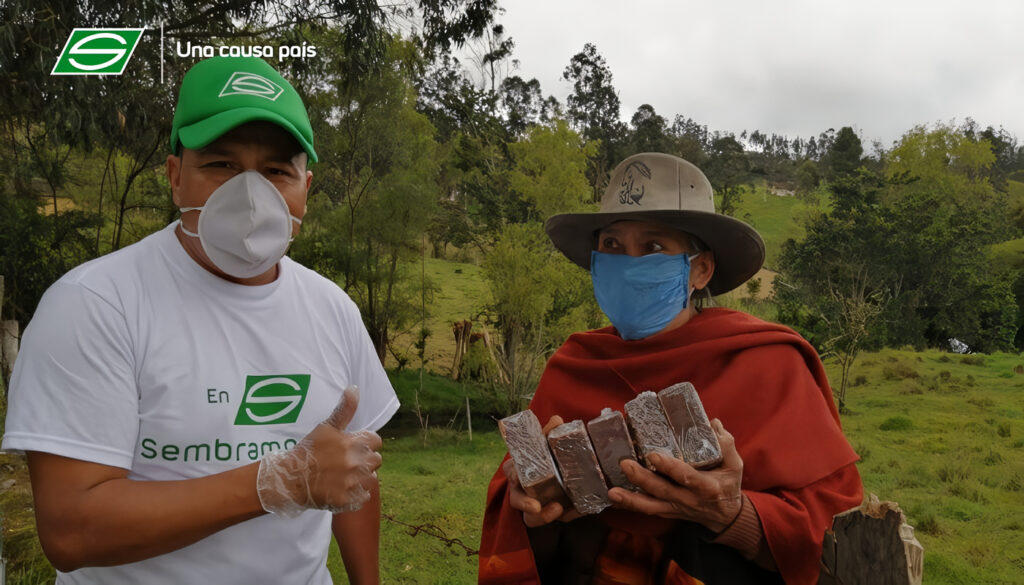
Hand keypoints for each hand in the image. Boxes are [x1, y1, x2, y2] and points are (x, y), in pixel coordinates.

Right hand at [257, 386, 382, 517]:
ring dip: (362, 477)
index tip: (354, 447)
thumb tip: (355, 388)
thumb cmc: (307, 451)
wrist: (289, 479)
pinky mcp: (347, 500)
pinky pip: (364, 495)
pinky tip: (343, 488)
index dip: (367, 443)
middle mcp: (355, 463)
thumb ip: (344, 409)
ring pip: (372, 478)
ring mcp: (352, 483)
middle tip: (348, 462)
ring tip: (344, 476)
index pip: (377, 441)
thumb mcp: (326, 427)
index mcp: (352, 443)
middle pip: (377, 460)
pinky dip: (357, 493)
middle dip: (366, 460)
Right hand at [503, 415, 580, 527]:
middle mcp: (520, 490)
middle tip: (536, 506)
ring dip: (543, 516)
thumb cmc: (543, 459)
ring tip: (558, 510)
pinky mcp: (546, 517)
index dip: (513, 475)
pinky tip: (577, 512)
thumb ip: (548, 434)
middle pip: (516, 499)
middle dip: (524, 504)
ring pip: (530, 517)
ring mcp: (532, 506)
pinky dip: (565, 517)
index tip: (517, 478)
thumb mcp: (545, 446)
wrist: (554, 477)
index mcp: (518, 470)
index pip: (510, 471)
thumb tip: (557, 420)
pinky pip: (554, 522)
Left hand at [608, 419, 742, 532]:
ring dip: (631, 499)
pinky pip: (647, 510)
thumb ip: (725, 444)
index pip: (686, 477)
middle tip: (625, 464)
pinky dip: (630, 505)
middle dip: (642, 479)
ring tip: (613, 491)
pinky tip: (614, 497)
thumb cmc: (728, 484)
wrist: (726, 516)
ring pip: (651, 506)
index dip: (670, 468)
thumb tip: (712, 422)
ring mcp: (676, 508)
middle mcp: (689, 499)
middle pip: (663, 491)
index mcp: (706, 486)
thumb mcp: (734, 464)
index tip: (654, 456)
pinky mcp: (667, 512)